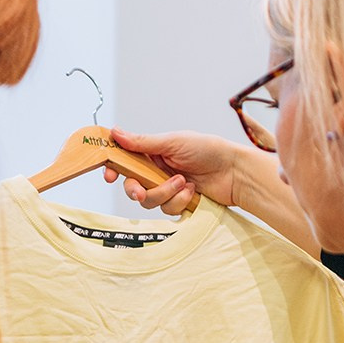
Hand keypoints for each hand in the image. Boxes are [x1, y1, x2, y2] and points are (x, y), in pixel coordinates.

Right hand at [103, 128, 253, 216]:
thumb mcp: (173, 142)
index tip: (109, 175)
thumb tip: (115, 132)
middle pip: (133, 185)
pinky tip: (192, 191)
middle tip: (142, 191)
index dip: (113, 168)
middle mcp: (157, 170)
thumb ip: (143, 142)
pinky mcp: (179, 203)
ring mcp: (167, 188)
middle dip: (136, 189)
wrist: (234, 172)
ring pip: (149, 201)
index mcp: (153, 152)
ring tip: (184, 182)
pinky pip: (167, 209)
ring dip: (165, 193)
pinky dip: (179, 201)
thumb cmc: (208, 150)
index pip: (124, 160)